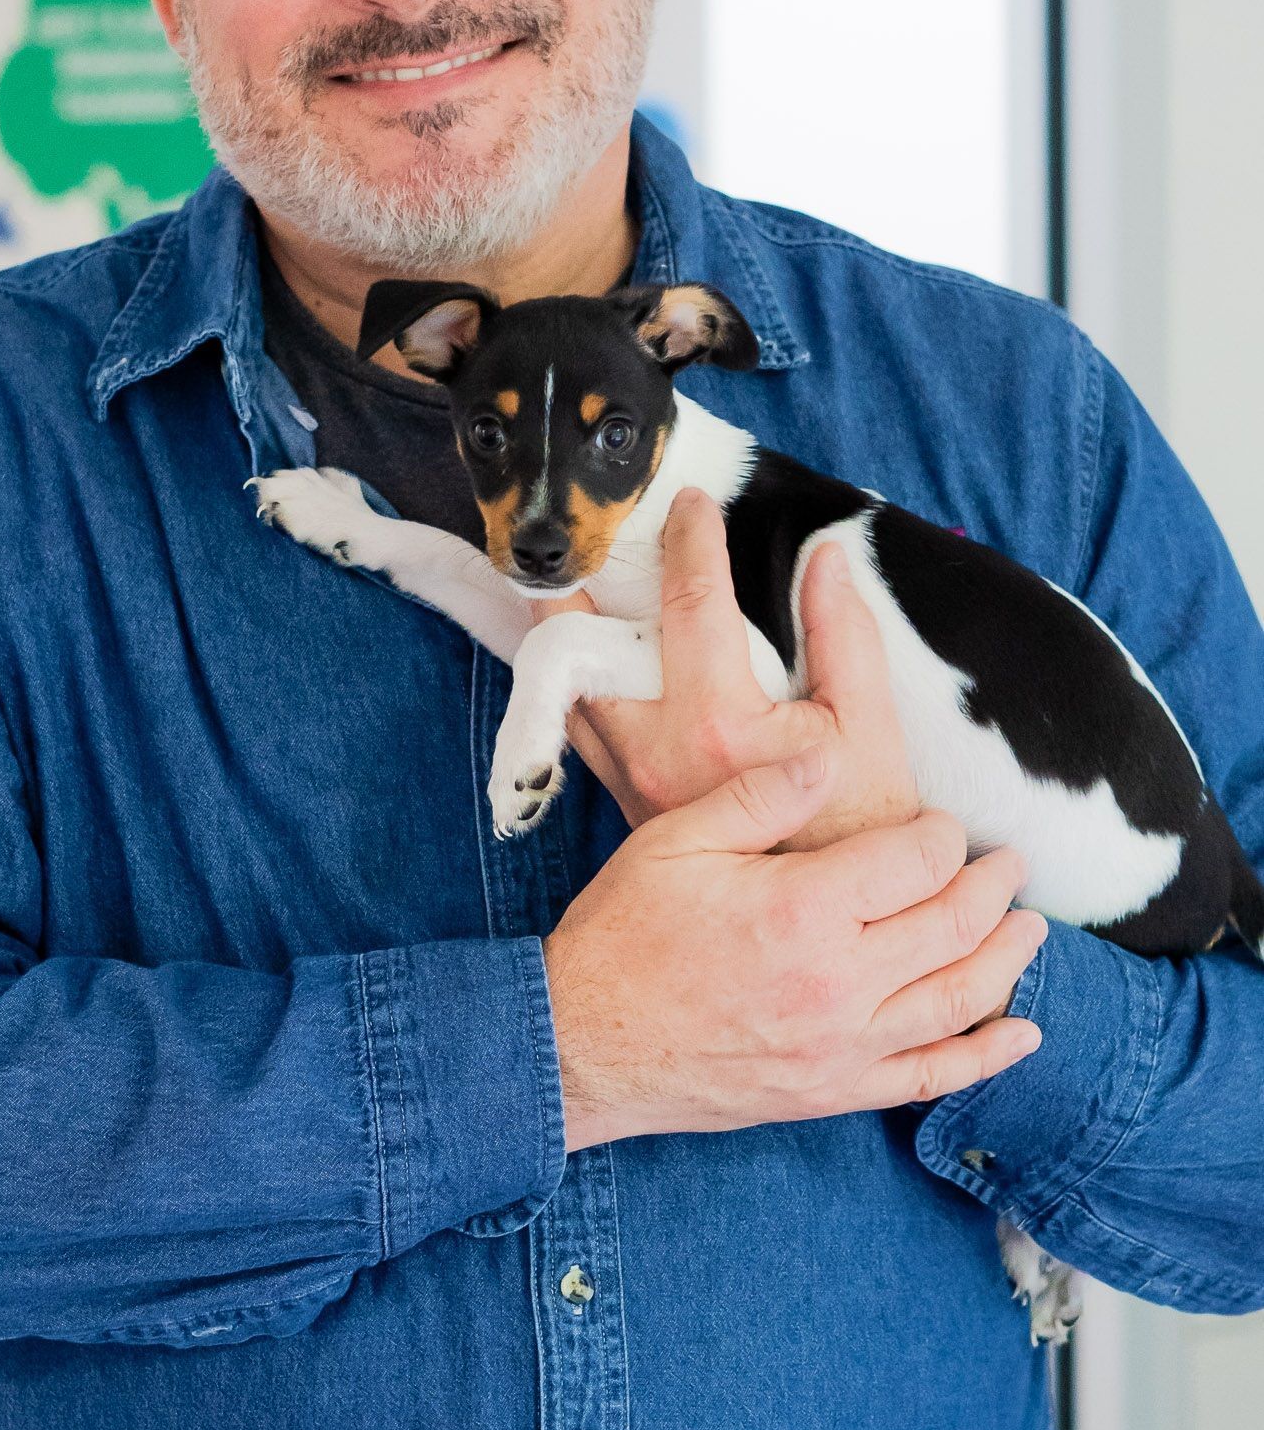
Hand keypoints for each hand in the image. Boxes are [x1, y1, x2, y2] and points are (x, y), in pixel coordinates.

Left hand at [530, 487, 918, 847]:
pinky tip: (589, 653)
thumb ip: (843, 634)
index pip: (691, 603)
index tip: (690, 501)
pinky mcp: (625, 800)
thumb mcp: (867, 728)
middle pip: (584, 640)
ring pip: (567, 686)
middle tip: (578, 524)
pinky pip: (580, 725)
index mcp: (716, 720)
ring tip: (569, 576)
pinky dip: (574, 679)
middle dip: (574, 576)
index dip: (691, 540)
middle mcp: (655, 748)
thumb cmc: (857, 829)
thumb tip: (825, 558)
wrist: (821, 928)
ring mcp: (631, 777)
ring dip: (562, 627)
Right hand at [541, 766, 1046, 1152]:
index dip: (942, 834)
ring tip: (1030, 930)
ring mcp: (840, 1046)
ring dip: (1005, 961)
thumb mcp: (678, 839)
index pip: (915, 861)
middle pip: (951, 926)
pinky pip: (929, 1078)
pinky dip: (984, 1057)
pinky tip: (1020, 1035)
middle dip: (991, 888)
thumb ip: (762, 793)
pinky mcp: (831, 1091)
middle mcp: (837, 982)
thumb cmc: (623, 934)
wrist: (581, 1043)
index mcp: (803, 909)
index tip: (943, 822)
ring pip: (957, 1000)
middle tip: (1011, 863)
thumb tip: (828, 753)